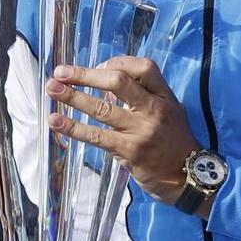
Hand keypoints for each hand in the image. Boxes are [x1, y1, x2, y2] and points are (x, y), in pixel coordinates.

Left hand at [44, 56, 203, 208]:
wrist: (188, 178)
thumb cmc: (173, 142)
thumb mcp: (169, 112)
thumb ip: (144, 96)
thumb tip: (105, 79)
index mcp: (165, 97)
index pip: (144, 67)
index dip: (117, 62)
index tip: (98, 66)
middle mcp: (154, 110)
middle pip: (117, 82)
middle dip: (85, 75)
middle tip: (61, 72)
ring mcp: (141, 131)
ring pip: (102, 109)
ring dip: (73, 97)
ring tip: (51, 89)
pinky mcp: (129, 151)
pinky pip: (96, 136)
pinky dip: (73, 128)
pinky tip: (56, 122)